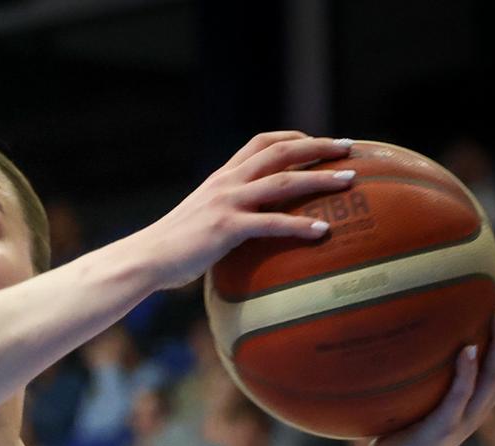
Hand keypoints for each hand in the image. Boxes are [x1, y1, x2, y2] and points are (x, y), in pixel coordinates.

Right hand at [127, 132, 355, 291]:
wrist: (144, 258)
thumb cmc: (172, 249)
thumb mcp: (201, 219)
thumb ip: (227, 214)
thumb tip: (252, 228)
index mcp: (221, 178)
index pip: (261, 142)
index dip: (294, 137)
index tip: (318, 142)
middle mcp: (227, 182)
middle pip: (280, 151)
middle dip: (319, 146)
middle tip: (350, 148)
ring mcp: (226, 203)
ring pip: (283, 181)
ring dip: (320, 178)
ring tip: (350, 180)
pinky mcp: (226, 228)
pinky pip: (271, 223)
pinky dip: (299, 226)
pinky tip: (322, 232)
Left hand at [362, 300, 494, 445]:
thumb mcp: (413, 410)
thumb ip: (418, 388)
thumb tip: (398, 354)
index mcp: (472, 408)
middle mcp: (474, 413)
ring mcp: (462, 421)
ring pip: (494, 378)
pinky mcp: (442, 428)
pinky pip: (460, 396)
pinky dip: (467, 373)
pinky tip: (468, 349)